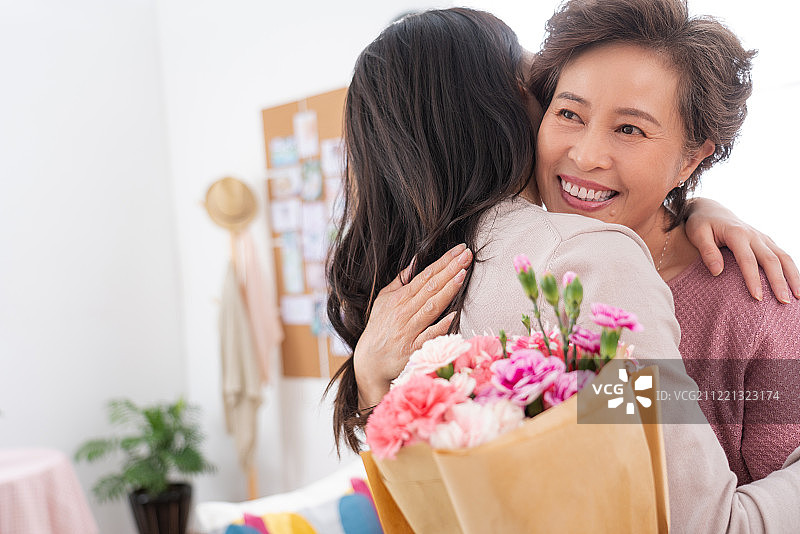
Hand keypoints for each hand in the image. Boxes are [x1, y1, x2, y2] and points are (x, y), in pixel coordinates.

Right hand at [354, 243, 472, 408]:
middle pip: (431, 287)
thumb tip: (416, 261)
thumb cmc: (379, 328)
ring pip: (432, 306)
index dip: (443, 262)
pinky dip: (441, 324)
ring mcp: (409, 330)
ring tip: (463, 274)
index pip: (425, 275)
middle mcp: (404, 312)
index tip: (459, 250)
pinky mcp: (413, 348)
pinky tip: (455, 314)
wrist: (369, 361)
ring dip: (448, 290)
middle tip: (467, 255)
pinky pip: (429, 334)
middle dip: (450, 269)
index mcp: (398, 298)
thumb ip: (400, 281)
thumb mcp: (383, 300)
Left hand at [685, 198, 799, 302]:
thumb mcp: (697, 234)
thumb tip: (717, 272)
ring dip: (793, 277)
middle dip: (778, 282)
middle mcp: (754, 235)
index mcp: (737, 234)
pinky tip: (795, 286)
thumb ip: (707, 252)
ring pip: (783, 257)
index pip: (747, 260)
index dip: (753, 279)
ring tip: (798, 297)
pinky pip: (783, 256)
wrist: (710, 210)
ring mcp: (762, 238)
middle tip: (783, 302)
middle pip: (771, 260)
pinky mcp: (766, 241)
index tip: (757, 297)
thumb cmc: (701, 224)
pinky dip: (792, 270)